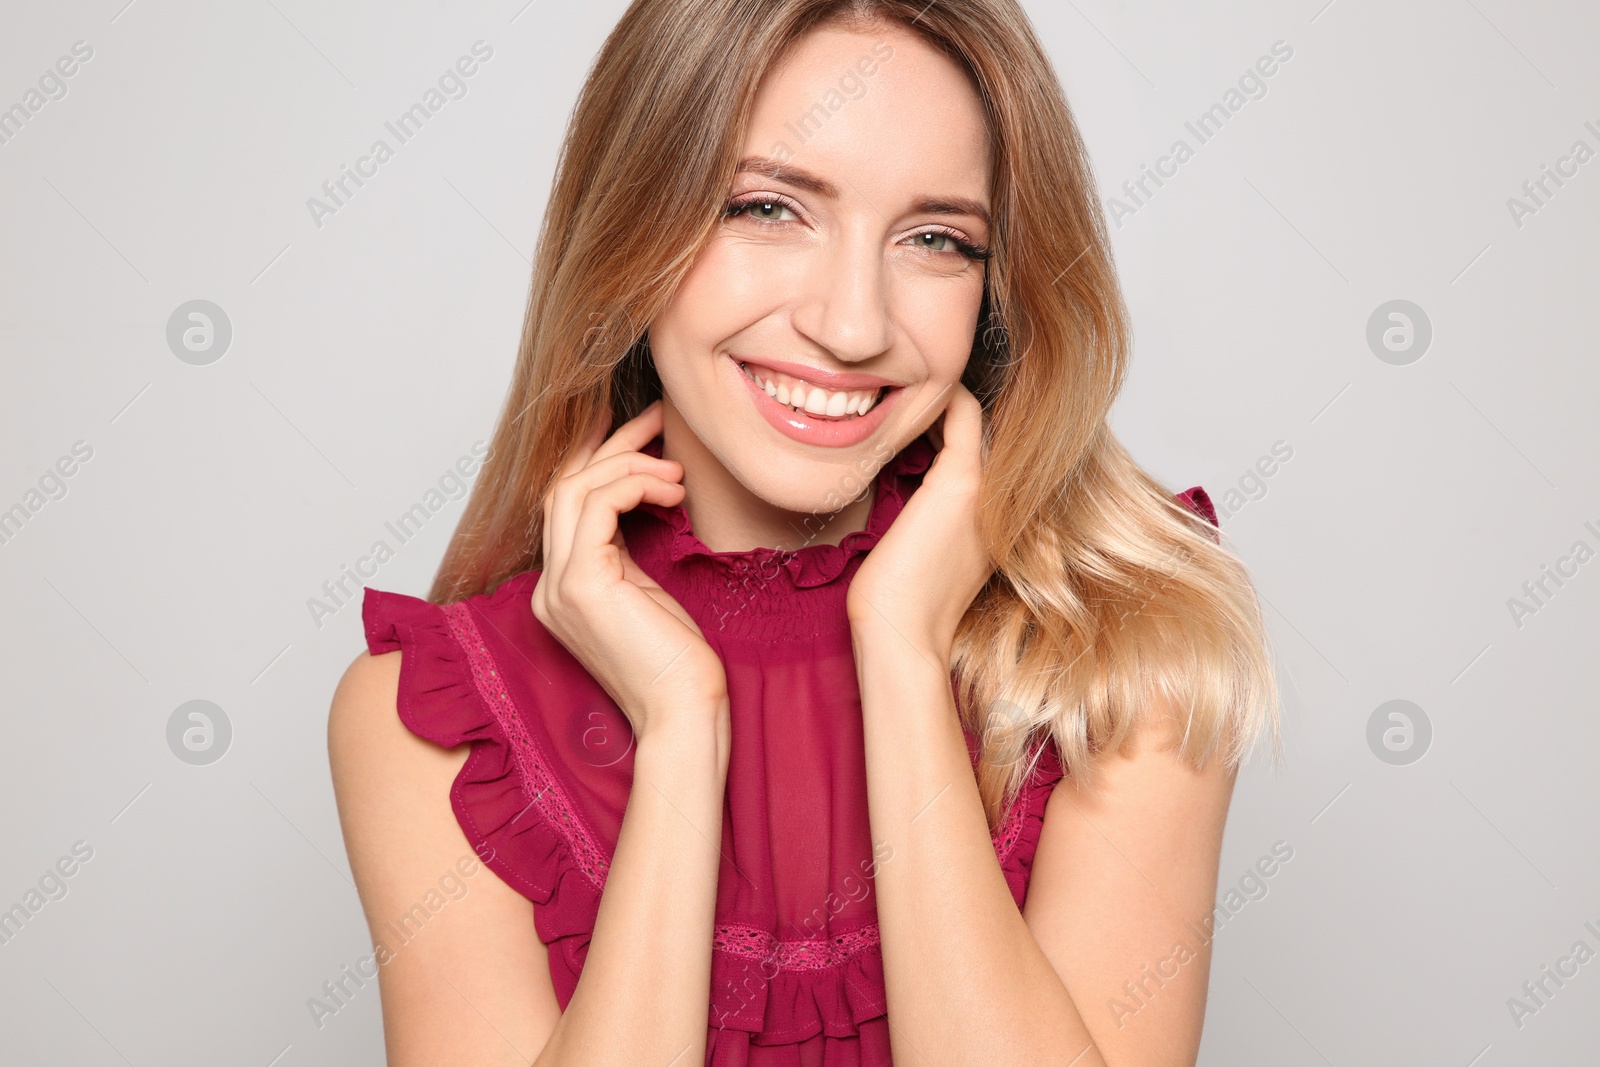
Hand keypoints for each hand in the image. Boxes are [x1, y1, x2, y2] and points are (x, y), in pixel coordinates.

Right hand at [532, 400, 728, 738]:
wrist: (684, 714)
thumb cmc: (679, 663)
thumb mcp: (650, 592)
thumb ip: (629, 551)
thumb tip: (645, 494)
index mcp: (563, 589)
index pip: (567, 504)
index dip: (598, 457)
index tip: (643, 430)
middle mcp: (550, 586)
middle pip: (565, 487)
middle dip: (612, 445)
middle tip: (660, 419)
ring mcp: (559, 586)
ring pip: (574, 489)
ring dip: (629, 464)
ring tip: (676, 469)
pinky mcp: (582, 584)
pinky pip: (597, 504)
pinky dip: (635, 485)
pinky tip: (671, 490)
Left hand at [846, 383, 992, 662]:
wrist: (900, 634)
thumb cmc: (896, 601)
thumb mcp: (916, 546)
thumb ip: (921, 512)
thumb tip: (895, 481)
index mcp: (992, 517)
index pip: (980, 451)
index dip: (945, 428)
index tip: (911, 420)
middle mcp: (1000, 499)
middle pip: (983, 428)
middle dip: (945, 410)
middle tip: (907, 400)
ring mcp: (986, 487)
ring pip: (975, 416)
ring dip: (940, 399)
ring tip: (906, 396)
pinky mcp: (961, 479)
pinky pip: (962, 411)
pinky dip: (940, 395)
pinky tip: (909, 397)